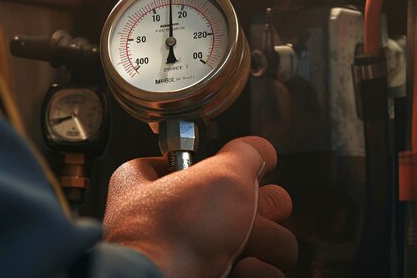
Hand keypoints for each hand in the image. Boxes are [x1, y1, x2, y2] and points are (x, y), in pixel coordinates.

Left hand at [103, 136, 297, 277]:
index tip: (240, 172)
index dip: (225, 168)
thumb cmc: (173, 234)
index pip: (197, 164)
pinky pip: (259, 272)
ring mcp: (195, 256)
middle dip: (259, 209)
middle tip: (248, 213)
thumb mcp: (219, 173)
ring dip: (264, 242)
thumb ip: (245, 153)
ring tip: (241, 249)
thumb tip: (260, 150)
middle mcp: (172, 220)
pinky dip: (257, 272)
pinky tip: (241, 272)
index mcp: (153, 184)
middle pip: (242, 203)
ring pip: (260, 240)